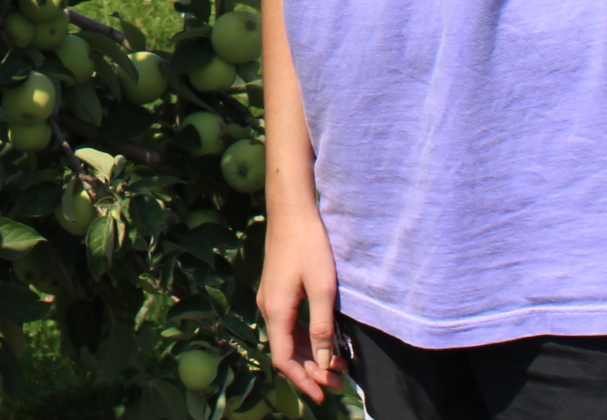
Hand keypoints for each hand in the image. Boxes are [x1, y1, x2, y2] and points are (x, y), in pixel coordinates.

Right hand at [257, 203, 342, 399]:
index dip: (302, 381)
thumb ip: (322, 326)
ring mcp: (270, 299)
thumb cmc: (309, 246)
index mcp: (276, 311)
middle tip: (338, 383)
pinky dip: (305, 339)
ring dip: (309, 356)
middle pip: (285, 352)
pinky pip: (288, 325)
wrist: (290, 211)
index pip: (283, 359)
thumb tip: (323, 361)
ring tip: (336, 367)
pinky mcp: (277, 290)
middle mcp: (268, 308)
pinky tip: (324, 341)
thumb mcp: (322, 287)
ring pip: (287, 339)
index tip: (322, 395)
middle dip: (310, 371)